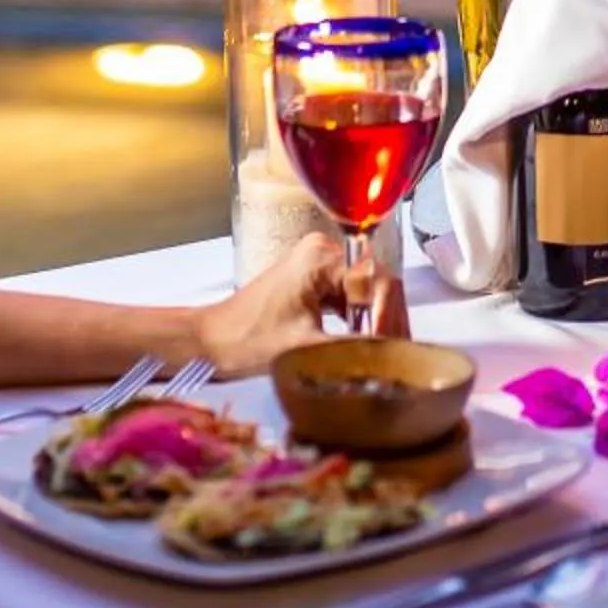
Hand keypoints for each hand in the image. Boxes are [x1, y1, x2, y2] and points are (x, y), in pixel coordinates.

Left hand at [194, 234, 410, 376]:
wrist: (210, 343)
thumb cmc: (246, 340)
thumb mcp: (305, 348)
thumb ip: (353, 348)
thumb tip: (392, 356)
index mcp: (320, 258)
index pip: (378, 281)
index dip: (389, 316)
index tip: (390, 347)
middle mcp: (322, 251)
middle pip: (377, 282)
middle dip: (388, 319)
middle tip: (396, 354)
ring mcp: (318, 264)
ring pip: (368, 291)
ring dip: (378, 321)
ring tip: (387, 353)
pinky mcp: (314, 280)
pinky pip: (353, 296)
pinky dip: (363, 320)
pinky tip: (368, 344)